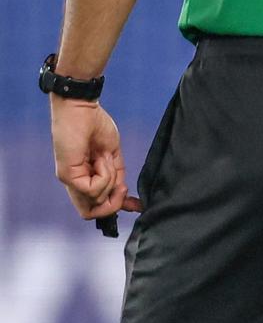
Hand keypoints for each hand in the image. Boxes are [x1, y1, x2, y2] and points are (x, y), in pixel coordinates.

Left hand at [51, 97, 125, 219]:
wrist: (81, 108)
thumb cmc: (96, 126)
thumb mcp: (113, 159)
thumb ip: (117, 180)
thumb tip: (125, 200)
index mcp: (85, 179)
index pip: (94, 209)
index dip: (116, 209)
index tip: (135, 204)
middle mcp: (74, 183)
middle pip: (92, 213)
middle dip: (114, 204)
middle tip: (122, 187)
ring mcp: (70, 180)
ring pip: (96, 201)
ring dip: (110, 181)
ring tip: (105, 159)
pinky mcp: (68, 175)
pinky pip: (93, 189)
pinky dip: (105, 175)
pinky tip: (100, 158)